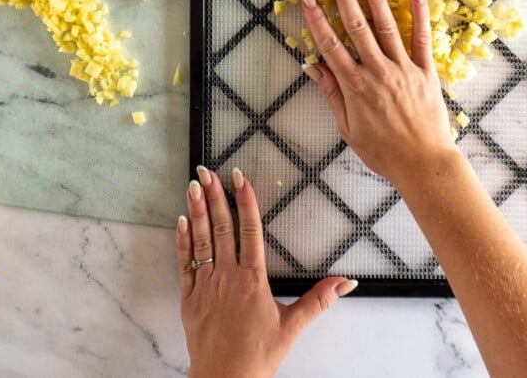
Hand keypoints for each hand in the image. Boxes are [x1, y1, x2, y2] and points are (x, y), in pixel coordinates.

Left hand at [177, 166, 357, 377]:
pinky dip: (182, 241)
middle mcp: (228, 276)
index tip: (239, 178)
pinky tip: (181, 221)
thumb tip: (346, 282)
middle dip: (215, 196)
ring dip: (196, 211)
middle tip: (208, 170)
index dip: (245, 201)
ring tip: (194, 185)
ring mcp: (206, 285)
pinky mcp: (190, 298)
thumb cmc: (258, 355)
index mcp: (253, 279)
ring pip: (201, 240)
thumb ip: (319, 300)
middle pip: (222, 227)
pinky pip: (184, 264)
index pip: (249, 230)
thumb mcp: (293, 326)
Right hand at [300, 0, 457, 185]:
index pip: (330, 44)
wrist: (422, 163)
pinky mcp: (426, 72)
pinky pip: (422, 38)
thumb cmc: (383, 151)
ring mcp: (403, 69)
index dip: (316, 18)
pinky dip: (420, 13)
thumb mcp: (348, 128)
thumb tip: (313, 66)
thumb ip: (332, 94)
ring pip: (386, 26)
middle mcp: (378, 71)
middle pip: (357, 26)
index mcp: (355, 86)